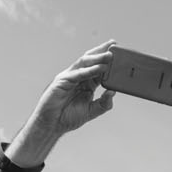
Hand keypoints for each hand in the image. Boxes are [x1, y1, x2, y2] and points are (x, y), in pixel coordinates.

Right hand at [5, 42, 116, 167]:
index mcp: (86, 83)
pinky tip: (99, 68)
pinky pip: (78, 74)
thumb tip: (113, 92)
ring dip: (98, 58)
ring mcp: (70, 77)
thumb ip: (103, 103)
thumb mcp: (91, 111)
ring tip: (110, 55)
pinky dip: (89, 71)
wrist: (52, 125)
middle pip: (92, 61)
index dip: (108, 61)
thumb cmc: (68, 117)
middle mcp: (78, 77)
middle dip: (103, 52)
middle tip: (115, 46)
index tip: (119, 53)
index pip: (99, 68)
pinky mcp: (62, 81)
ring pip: (85, 63)